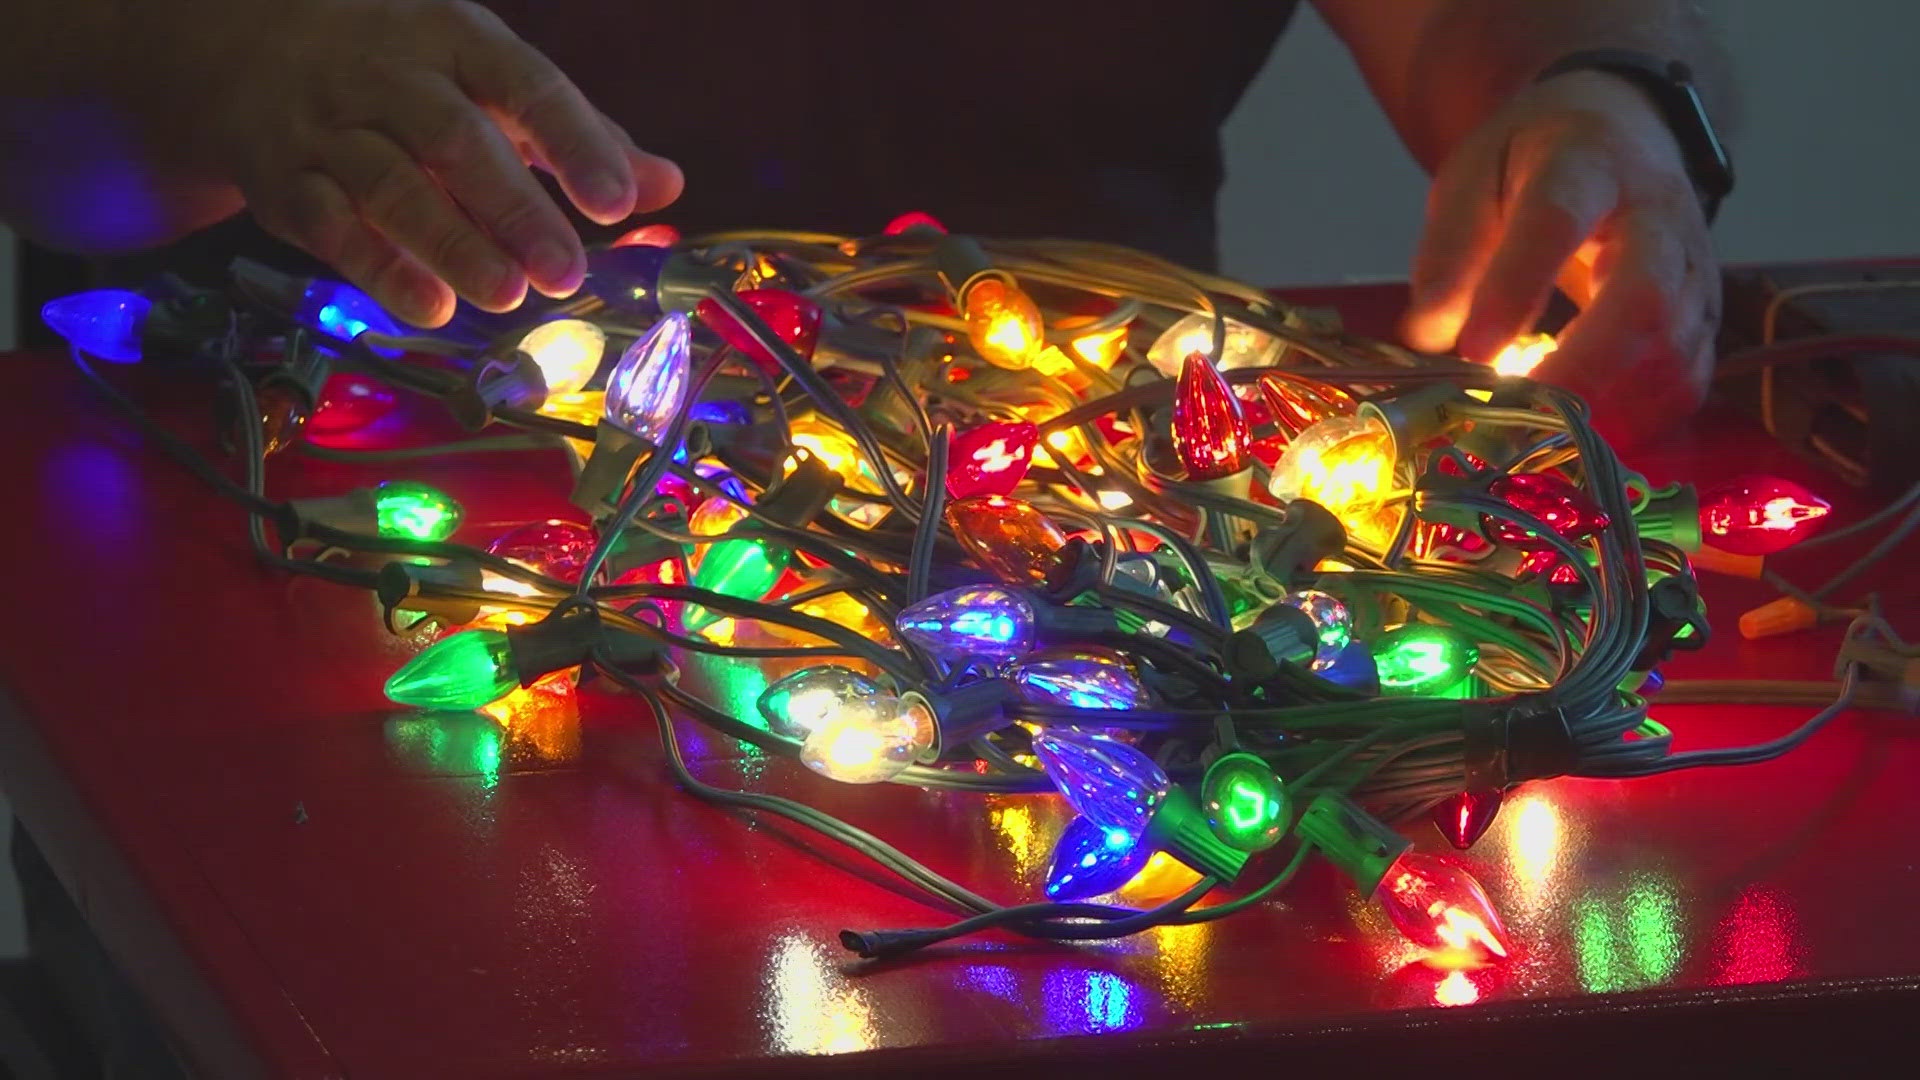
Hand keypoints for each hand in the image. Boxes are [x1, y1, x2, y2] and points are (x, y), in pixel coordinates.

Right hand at [168, 0, 681, 326]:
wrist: (247, 44)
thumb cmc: (405, 70)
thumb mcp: (489, 78)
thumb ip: (576, 133)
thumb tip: (664, 184)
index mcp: (456, 40)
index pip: (525, 85)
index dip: (573, 143)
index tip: (617, 201)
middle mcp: (390, 77)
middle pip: (454, 140)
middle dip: (514, 209)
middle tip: (565, 271)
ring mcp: (331, 128)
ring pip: (391, 185)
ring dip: (451, 245)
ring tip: (507, 296)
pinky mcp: (285, 181)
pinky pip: (330, 225)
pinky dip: (380, 270)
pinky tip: (431, 309)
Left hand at [1402, 70, 1718, 446]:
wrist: (1618, 135)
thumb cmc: (1531, 163)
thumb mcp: (1472, 177)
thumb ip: (1449, 251)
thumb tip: (1430, 335)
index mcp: (1588, 164)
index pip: (1555, 222)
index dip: (1513, 291)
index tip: (1472, 353)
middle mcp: (1659, 216)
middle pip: (1645, 297)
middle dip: (1581, 370)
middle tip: (1517, 416)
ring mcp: (1693, 270)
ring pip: (1673, 352)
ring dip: (1605, 404)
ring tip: (1538, 426)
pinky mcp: (1704, 318)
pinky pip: (1684, 384)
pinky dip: (1633, 421)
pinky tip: (1580, 429)